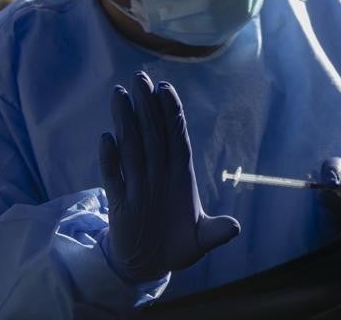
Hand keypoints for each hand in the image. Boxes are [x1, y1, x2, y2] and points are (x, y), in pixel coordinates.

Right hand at [99, 72, 240, 282]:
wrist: (151, 264)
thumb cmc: (179, 245)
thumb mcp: (201, 241)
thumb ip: (216, 232)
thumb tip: (234, 228)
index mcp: (180, 176)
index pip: (176, 137)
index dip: (171, 113)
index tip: (166, 89)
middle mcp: (159, 175)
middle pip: (152, 134)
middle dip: (147, 106)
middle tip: (141, 77)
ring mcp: (138, 186)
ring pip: (131, 147)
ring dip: (125, 121)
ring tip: (120, 93)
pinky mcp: (119, 203)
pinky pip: (113, 176)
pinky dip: (109, 159)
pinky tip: (106, 138)